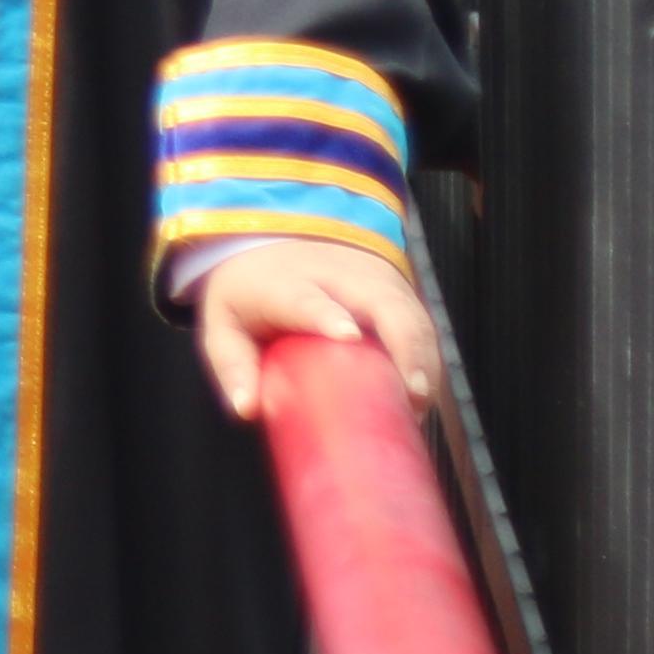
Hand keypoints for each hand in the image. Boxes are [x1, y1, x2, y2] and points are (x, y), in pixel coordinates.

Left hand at [189, 239, 441, 422]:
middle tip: (412, 392)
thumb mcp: (225, 324)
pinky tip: (423, 392)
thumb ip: (233, 364)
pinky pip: (420, 321)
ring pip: (409, 311)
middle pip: (379, 300)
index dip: (326, 315)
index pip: (305, 297)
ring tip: (419, 403)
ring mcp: (370, 277)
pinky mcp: (395, 287)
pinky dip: (427, 356)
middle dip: (403, 342)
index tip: (346, 335)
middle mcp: (332, 275)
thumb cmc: (252, 295)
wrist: (277, 243)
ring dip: (423, 357)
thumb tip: (248, 410)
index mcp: (282, 283)